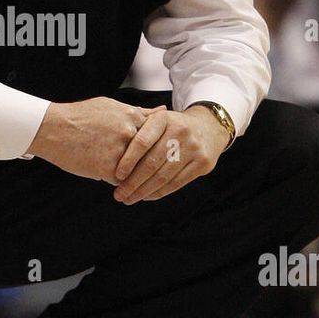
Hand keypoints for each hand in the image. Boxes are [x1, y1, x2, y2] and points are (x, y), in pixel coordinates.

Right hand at [26, 97, 166, 184]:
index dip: (153, 147)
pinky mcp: (107, 168)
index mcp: (131, 116)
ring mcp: (119, 151)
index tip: (153, 153)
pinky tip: (103, 174)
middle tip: (142, 169)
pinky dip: (116, 182)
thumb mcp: (112, 107)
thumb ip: (140, 112)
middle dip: (145, 164)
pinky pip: (121, 182)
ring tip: (119, 172)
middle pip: (148, 156)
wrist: (51, 128)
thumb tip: (164, 111)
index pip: (156, 136)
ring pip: (136, 170)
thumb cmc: (80, 116)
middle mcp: (128, 133)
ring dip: (131, 174)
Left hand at [111, 105, 228, 203]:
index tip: (116, 175)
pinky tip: (147, 196)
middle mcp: (180, 131)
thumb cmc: (172, 127)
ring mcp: (193, 148)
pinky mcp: (202, 163)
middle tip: (118, 194)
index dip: (128, 160)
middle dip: (132, 182)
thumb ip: (137, 130)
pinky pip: (176, 183)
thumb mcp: (157, 120)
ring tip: (129, 198)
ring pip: (163, 176)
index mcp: (164, 119)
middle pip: (152, 163)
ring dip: (143, 191)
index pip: (142, 142)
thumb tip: (110, 150)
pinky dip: (159, 192)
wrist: (208, 128)